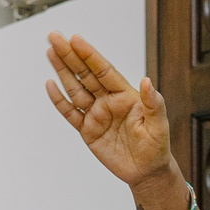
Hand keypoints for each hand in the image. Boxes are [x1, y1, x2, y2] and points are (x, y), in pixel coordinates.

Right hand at [45, 31, 176, 189]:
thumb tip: (147, 81)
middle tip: (55, 37)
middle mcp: (108, 101)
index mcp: (125, 95)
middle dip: (69, 55)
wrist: (147, 172)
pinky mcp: (88, 130)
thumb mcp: (159, 125)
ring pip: (75, 89)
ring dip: (62, 71)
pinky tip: (50, 85)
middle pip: (85, 74)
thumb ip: (153, 103)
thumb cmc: (157, 147)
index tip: (76, 39)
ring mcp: (96, 115)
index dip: (89, 55)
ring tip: (50, 52)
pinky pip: (70, 113)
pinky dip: (59, 100)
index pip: (104, 70)